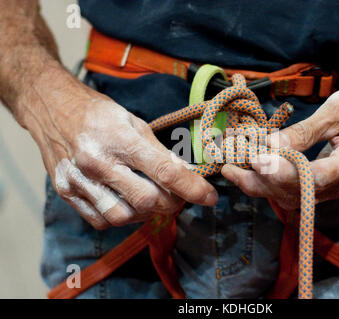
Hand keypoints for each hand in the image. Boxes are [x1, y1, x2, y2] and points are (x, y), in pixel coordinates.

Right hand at [22, 82, 217, 229]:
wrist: (52, 108)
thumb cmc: (98, 113)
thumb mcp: (135, 123)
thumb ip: (161, 152)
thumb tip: (187, 175)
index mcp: (119, 138)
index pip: (165, 171)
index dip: (192, 188)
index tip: (209, 196)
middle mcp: (97, 163)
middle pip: (147, 200)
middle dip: (172, 202)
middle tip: (178, 194)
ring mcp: (78, 181)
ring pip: (124, 217)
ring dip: (147, 213)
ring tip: (152, 198)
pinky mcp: (66, 193)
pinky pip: (101, 220)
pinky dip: (122, 217)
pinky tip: (128, 202)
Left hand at [222, 85, 338, 206]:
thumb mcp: (336, 110)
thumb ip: (304, 132)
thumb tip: (269, 147)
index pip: (313, 177)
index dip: (281, 171)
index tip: (253, 159)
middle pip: (296, 194)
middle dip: (259, 180)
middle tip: (228, 165)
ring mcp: (335, 190)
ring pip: (290, 197)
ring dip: (259, 184)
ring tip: (230, 168)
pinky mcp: (325, 188)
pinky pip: (293, 192)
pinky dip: (269, 183)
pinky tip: (249, 171)